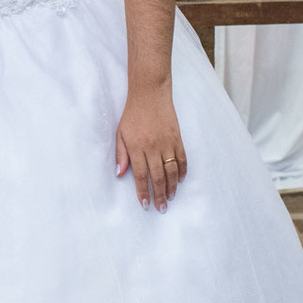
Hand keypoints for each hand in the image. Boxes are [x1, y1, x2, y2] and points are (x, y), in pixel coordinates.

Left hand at [116, 88, 186, 213]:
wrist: (149, 94)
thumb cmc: (132, 114)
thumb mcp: (120, 133)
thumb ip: (121, 154)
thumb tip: (120, 174)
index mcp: (136, 147)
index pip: (140, 175)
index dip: (143, 192)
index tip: (144, 204)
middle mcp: (152, 147)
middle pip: (157, 177)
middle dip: (159, 195)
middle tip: (161, 208)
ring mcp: (167, 143)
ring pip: (172, 170)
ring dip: (171, 186)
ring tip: (170, 198)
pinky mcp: (177, 137)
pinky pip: (182, 158)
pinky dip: (183, 171)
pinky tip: (180, 180)